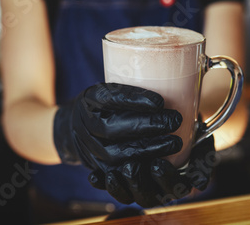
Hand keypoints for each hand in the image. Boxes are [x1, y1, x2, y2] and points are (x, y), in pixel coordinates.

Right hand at [53, 82, 182, 169]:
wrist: (74, 128)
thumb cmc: (102, 105)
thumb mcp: (109, 89)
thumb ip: (132, 88)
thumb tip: (175, 78)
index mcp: (90, 99)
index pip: (109, 99)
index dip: (134, 100)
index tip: (160, 101)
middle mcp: (85, 124)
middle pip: (112, 128)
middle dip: (147, 125)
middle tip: (174, 121)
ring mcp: (89, 148)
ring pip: (116, 154)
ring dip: (148, 149)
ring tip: (174, 142)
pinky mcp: (98, 167)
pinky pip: (119, 171)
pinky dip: (142, 167)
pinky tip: (162, 160)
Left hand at [88, 126, 216, 207]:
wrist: (164, 118)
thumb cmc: (186, 128)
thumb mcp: (200, 138)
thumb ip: (202, 157)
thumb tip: (199, 183)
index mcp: (179, 181)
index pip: (175, 191)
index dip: (166, 182)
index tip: (157, 164)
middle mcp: (158, 187)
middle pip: (148, 197)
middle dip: (139, 183)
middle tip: (133, 165)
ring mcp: (138, 185)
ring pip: (128, 196)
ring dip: (120, 186)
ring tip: (115, 170)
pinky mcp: (120, 178)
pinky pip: (109, 187)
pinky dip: (101, 183)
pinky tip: (95, 175)